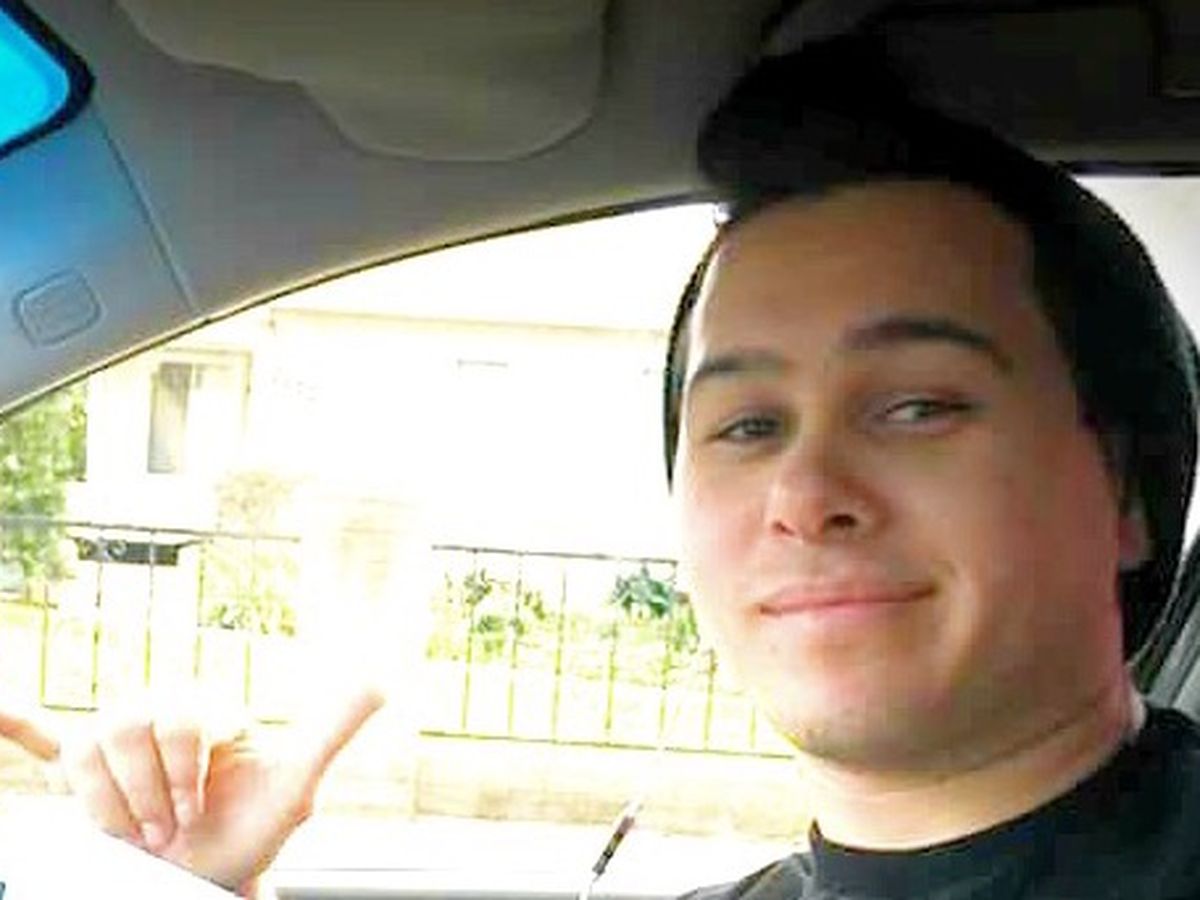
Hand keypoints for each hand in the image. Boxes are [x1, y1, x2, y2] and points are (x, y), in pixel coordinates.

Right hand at [0, 687, 383, 894]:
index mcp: (206, 712)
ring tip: (139, 833)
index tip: (193, 814)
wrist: (214, 878)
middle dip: (147, 792)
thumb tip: (382, 677)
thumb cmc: (255, 831)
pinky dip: (20, 726)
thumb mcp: (297, 784)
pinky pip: (47, 743)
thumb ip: (332, 729)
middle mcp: (160, 715)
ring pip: (88, 751)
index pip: (178, 717)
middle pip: (127, 727)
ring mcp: (122, 745)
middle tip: (167, 831)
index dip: (182, 773)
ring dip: (110, 806)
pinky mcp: (87, 775)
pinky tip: (3, 712)